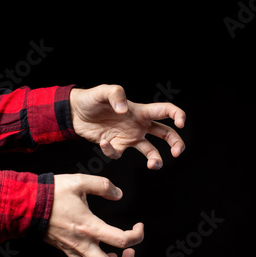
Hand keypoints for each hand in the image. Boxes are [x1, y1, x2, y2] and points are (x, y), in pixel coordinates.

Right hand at [43, 174, 143, 256]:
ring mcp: (72, 250)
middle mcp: (81, 243)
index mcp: (89, 226)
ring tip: (117, 256)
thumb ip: (103, 185)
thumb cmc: (52, 193)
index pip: (121, 240)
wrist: (26, 204)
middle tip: (130, 251)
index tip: (138, 226)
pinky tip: (100, 254)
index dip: (137, 236)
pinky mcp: (65, 250)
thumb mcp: (80, 181)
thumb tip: (118, 194)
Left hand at [69, 84, 185, 169]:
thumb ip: (116, 94)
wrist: (74, 112)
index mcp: (141, 111)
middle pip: (165, 134)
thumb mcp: (103, 91)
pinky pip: (119, 154)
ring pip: (150, 151)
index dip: (177, 115)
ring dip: (155, 159)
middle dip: (176, 143)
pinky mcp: (116, 146)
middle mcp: (138, 125)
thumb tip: (123, 109)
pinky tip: (104, 143)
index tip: (180, 124)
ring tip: (153, 165)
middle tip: (177, 152)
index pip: (165, 111)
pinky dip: (112, 152)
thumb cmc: (91, 99)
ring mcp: (128, 137)